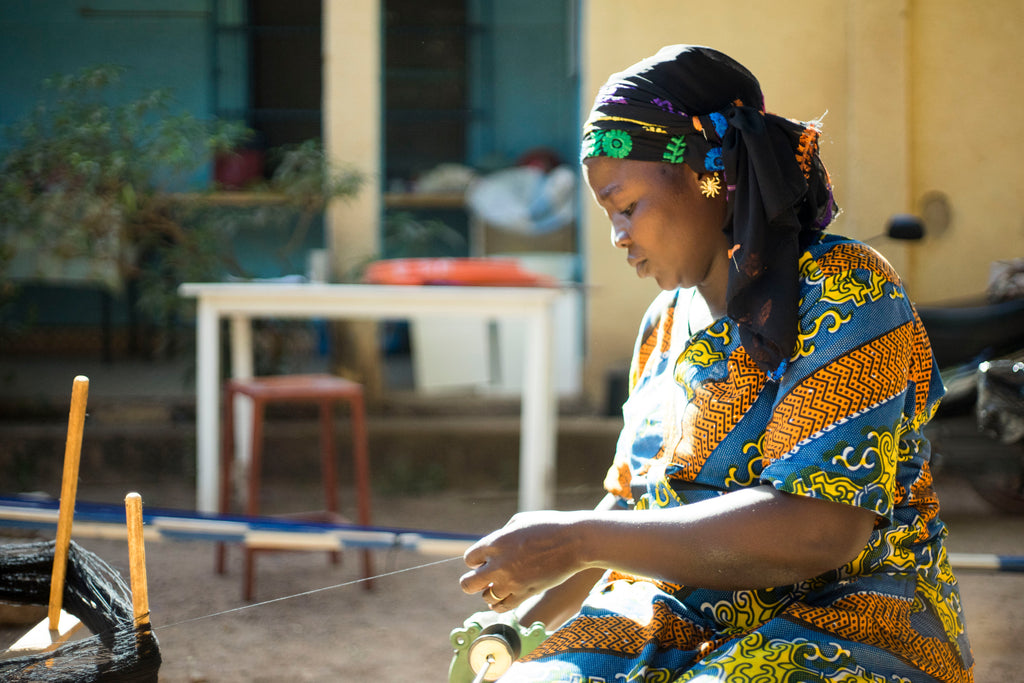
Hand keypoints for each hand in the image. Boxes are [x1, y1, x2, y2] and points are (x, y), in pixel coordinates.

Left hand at [459, 510, 588, 611]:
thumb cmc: (549, 526)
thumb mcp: (520, 521)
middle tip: (484, 577)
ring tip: (501, 585)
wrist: (575, 541)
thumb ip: (501, 535)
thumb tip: (492, 547)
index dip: (476, 560)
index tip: (486, 559)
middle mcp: (499, 564)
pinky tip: (506, 595)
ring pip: (485, 597)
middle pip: (468, 584)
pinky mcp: (525, 594)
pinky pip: (502, 607)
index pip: (469, 559)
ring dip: (489, 592)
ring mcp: (511, 581)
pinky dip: (500, 604)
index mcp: (496, 542)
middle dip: (472, 581)